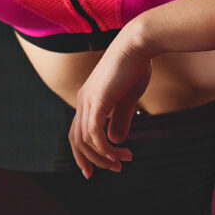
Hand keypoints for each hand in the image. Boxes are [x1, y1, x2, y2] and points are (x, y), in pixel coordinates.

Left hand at [70, 28, 152, 178]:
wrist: (138, 44)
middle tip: (113, 169)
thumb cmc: (135, 67)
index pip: (77, 134)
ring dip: (104, 156)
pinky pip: (94, 132)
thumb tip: (114, 141)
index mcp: (87, 100)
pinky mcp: (98, 100)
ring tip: (122, 162)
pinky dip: (104, 147)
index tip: (93, 170)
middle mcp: (82, 101)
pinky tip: (118, 152)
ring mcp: (87, 100)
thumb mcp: (127, 99)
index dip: (83, 154)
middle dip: (91, 160)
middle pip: (76, 141)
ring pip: (86, 140)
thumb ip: (119, 120)